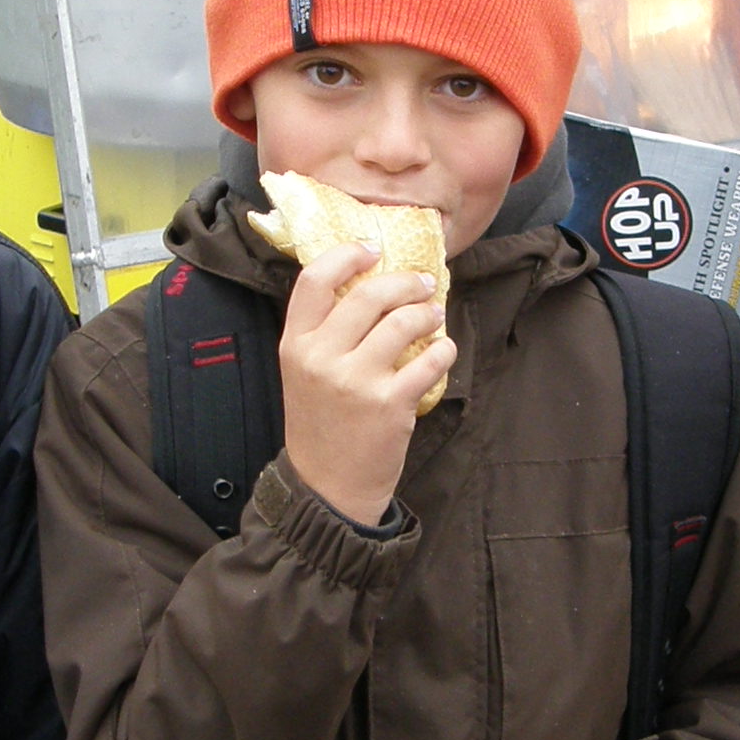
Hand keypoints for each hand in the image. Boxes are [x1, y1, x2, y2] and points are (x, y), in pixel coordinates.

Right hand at [277, 241, 453, 524]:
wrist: (328, 488)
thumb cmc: (320, 426)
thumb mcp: (303, 374)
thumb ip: (323, 333)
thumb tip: (366, 285)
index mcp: (295, 345)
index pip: (314, 280)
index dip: (347, 256)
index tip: (372, 250)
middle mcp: (321, 357)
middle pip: (368, 294)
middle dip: (405, 282)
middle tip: (422, 284)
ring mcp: (356, 380)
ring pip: (403, 321)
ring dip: (427, 313)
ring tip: (434, 315)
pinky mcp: (390, 403)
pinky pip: (429, 359)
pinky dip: (443, 350)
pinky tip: (443, 351)